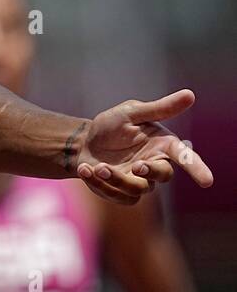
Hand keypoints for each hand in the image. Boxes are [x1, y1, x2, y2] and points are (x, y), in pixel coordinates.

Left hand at [75, 89, 212, 203]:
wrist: (83, 142)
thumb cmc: (111, 125)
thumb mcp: (131, 113)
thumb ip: (159, 109)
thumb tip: (190, 95)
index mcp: (162, 145)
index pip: (185, 158)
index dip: (197, 169)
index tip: (207, 181)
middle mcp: (154, 164)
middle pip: (163, 176)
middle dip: (150, 172)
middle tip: (136, 166)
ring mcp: (139, 180)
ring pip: (138, 188)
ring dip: (116, 178)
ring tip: (98, 166)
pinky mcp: (122, 192)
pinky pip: (118, 196)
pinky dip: (99, 185)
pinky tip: (85, 170)